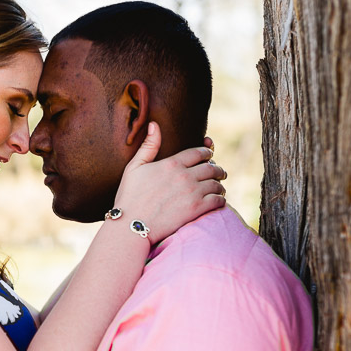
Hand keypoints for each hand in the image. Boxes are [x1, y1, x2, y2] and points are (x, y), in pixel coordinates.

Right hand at [113, 122, 225, 241]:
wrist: (132, 225)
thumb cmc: (129, 197)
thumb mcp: (134, 167)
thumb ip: (148, 146)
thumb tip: (154, 125)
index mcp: (171, 163)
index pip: (198, 152)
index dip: (207, 152)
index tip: (209, 155)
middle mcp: (184, 176)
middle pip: (211, 167)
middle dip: (218, 169)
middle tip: (220, 172)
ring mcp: (192, 192)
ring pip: (216, 183)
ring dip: (220, 184)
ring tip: (219, 187)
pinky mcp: (196, 209)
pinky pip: (218, 200)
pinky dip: (221, 199)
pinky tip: (218, 200)